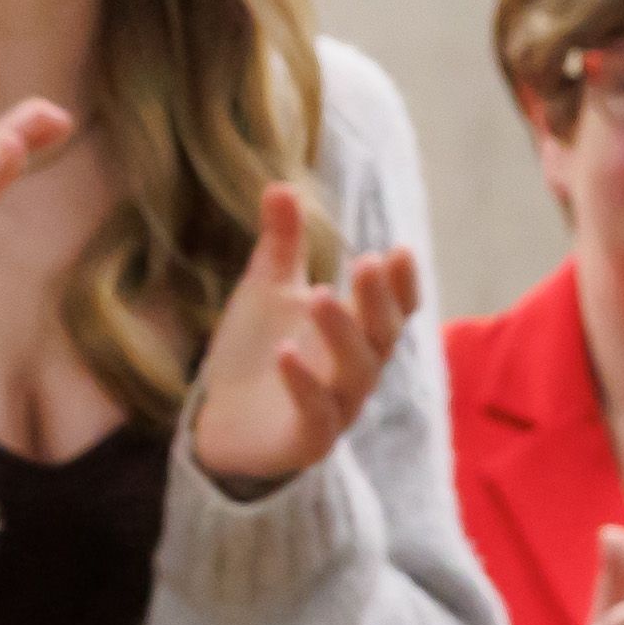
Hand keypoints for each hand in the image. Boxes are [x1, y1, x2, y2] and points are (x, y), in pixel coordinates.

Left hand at [186, 182, 419, 494]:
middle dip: (377, 300)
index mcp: (358, 334)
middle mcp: (358, 370)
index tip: (399, 249)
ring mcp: (338, 408)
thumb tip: (281, 184)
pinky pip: (316, 414)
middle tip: (366, 262)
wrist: (221, 424)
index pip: (395, 308)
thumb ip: (282, 247)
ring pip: (356, 372)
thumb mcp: (267, 293)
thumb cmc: (258, 353)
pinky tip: (284, 354)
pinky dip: (303, 385)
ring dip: (342, 333)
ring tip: (319, 295)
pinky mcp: (308, 440)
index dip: (402, 283)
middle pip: (383, 335)